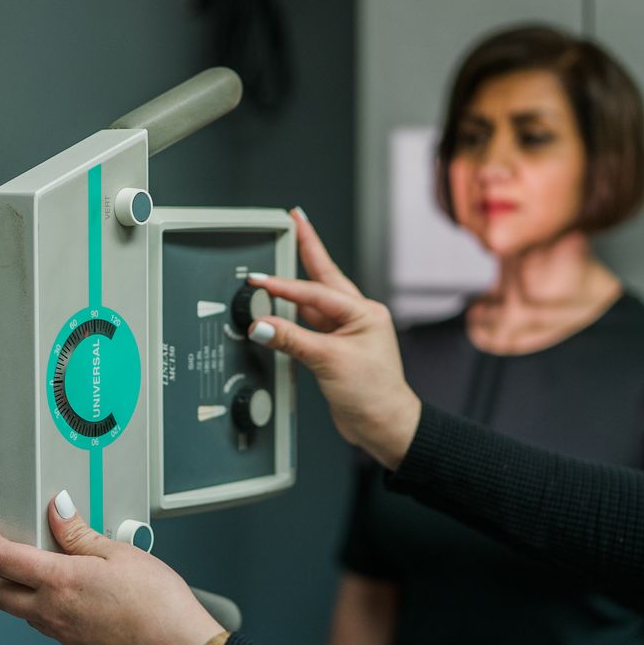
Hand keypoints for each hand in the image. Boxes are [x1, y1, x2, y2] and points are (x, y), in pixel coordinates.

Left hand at [0, 493, 223, 644]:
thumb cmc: (159, 606)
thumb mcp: (120, 554)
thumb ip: (81, 534)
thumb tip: (58, 513)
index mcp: (59, 583)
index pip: (0, 558)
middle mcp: (53, 613)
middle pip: (1, 593)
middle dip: (1, 568)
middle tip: (21, 547)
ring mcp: (63, 635)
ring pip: (24, 611)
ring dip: (26, 589)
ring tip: (57, 567)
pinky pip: (49, 624)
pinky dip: (50, 605)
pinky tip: (79, 592)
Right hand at [246, 208, 422, 469]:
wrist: (384, 424)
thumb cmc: (373, 393)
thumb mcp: (329, 361)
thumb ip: (291, 340)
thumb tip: (261, 324)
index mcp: (364, 312)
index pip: (316, 292)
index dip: (285, 286)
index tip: (259, 280)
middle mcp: (357, 317)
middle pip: (323, 277)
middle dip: (308, 248)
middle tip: (295, 220)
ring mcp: (346, 332)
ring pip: (314, 301)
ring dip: (294, 286)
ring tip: (284, 253)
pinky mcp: (334, 349)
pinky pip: (308, 325)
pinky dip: (291, 317)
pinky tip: (279, 309)